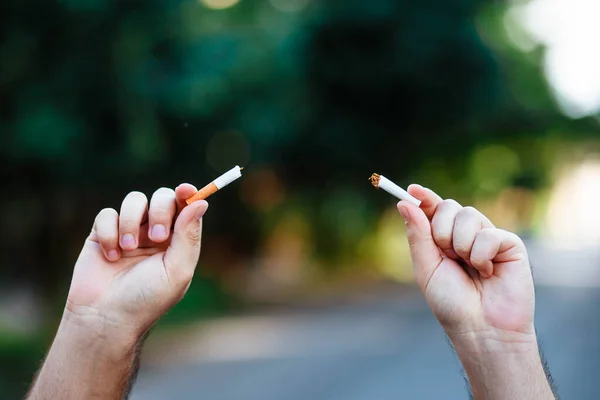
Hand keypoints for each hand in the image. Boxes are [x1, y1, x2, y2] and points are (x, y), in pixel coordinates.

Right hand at [66, 184, 207, 337]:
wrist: (106, 318)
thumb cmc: (147, 300)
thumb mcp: (176, 270)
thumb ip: (188, 236)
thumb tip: (201, 203)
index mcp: (177, 241)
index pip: (185, 207)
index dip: (187, 194)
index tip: (186, 190)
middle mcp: (155, 233)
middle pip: (162, 197)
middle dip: (160, 211)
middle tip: (157, 237)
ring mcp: (129, 231)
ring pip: (134, 200)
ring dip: (133, 221)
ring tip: (129, 248)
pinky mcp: (102, 234)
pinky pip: (107, 214)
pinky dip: (109, 231)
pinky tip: (111, 256)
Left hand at [397, 184, 534, 339]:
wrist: (481, 328)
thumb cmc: (451, 303)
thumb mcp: (426, 269)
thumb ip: (418, 235)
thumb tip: (405, 203)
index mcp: (443, 239)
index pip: (434, 209)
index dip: (424, 197)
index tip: (412, 189)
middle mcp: (465, 234)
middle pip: (449, 206)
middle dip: (441, 230)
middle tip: (447, 254)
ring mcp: (488, 237)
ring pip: (468, 214)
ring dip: (461, 244)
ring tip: (469, 268)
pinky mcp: (510, 244)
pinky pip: (489, 234)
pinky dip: (481, 256)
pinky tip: (488, 273)